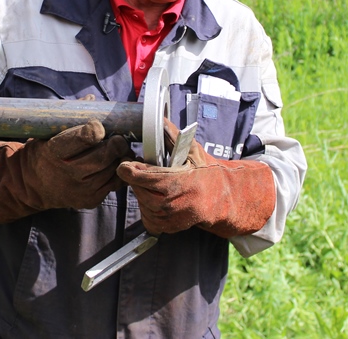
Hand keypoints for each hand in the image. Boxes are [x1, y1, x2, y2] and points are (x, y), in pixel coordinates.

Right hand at [0, 118, 133, 222]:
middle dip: (116, 144)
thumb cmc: (42, 152)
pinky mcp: (91, 199)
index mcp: (55, 152)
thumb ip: (69, 116)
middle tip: (118, 137)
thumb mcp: (47, 133)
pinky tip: (114, 163)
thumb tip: (91, 99)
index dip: (96, 130)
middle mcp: (68, 173)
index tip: (99, 125)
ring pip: (112, 169)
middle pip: (103, 156)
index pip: (84, 139)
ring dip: (119, 157)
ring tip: (118, 148)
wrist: (32, 186)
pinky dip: (118, 171)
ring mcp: (81, 190)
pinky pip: (115, 183)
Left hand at [116, 118, 274, 236]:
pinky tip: (156, 198)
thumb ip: (173, 136)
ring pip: (141, 203)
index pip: (140, 176)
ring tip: (152, 184)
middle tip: (141, 170)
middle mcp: (172, 203)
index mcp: (176, 182)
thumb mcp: (192, 151)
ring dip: (141, 192)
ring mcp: (169, 218)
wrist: (221, 199)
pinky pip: (146, 218)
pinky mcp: (167, 228)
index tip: (127, 162)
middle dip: (137, 178)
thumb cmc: (206, 173)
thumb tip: (159, 119)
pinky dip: (147, 207)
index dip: (129, 168)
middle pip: (137, 189)